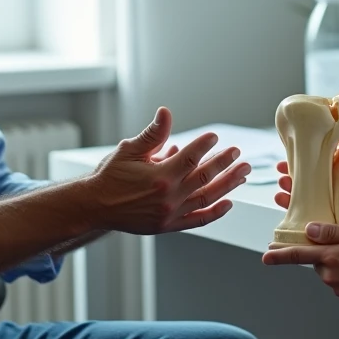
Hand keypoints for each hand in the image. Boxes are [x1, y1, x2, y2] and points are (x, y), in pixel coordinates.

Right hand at [90, 107, 250, 234]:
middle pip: (205, 177)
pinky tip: (229, 202)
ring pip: (207, 198)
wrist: (96, 206)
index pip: (190, 157)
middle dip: (224, 162)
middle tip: (237, 152)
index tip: (214, 136)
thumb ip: (153, 133)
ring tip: (243, 173)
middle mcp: (169, 197)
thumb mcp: (130, 150)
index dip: (204, 145)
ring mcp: (171, 213)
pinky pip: (199, 220)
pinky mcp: (169, 225)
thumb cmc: (111, 176)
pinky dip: (216, 212)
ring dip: (228, 184)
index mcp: (159, 176)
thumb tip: (166, 112)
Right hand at [273, 162, 338, 257]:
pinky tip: (299, 225)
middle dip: (301, 184)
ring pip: (322, 209)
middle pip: (323, 189)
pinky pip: (332, 230)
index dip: (316, 166)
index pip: (335, 170)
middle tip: (282, 180)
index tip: (296, 162)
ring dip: (302, 204)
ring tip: (282, 199)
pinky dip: (316, 228)